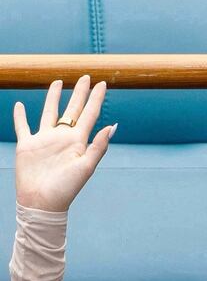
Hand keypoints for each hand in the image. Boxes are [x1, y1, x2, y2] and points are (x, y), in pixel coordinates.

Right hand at [14, 75, 114, 211]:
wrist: (43, 203)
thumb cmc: (66, 188)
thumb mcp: (85, 167)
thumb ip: (98, 147)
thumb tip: (112, 127)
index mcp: (78, 142)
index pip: (89, 114)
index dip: (96, 99)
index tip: (103, 83)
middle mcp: (62, 137)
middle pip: (72, 109)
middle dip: (79, 93)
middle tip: (85, 76)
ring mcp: (44, 140)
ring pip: (49, 112)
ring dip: (53, 97)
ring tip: (58, 82)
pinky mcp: (28, 145)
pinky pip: (23, 126)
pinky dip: (20, 116)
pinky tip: (20, 105)